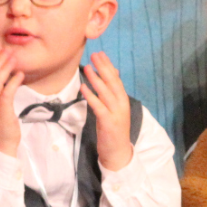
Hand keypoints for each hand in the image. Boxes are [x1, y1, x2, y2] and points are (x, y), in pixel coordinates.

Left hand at [82, 52, 132, 170]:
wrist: (118, 152)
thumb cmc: (114, 130)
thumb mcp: (114, 109)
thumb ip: (112, 93)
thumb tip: (111, 75)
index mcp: (123, 100)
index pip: (116, 79)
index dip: (108, 65)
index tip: (100, 54)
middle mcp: (121, 104)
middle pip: (113, 82)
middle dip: (103, 67)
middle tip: (94, 55)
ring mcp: (116, 113)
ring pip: (106, 92)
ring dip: (96, 78)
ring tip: (87, 67)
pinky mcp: (108, 122)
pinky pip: (98, 106)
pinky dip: (91, 96)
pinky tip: (83, 87)